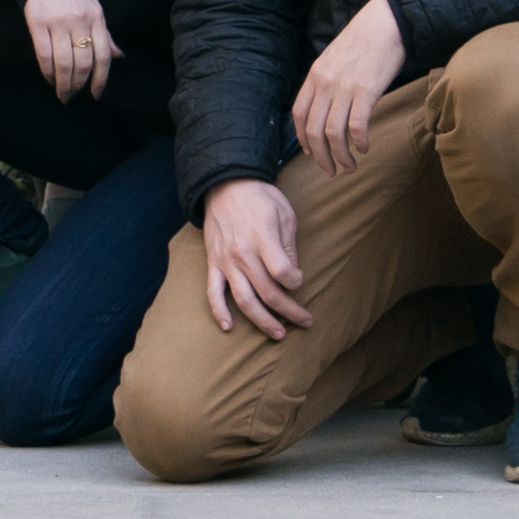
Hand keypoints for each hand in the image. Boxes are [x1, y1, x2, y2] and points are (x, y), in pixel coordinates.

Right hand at [21, 0, 114, 102]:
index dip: (100, 79)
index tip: (95, 94)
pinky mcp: (37, 22)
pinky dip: (47, 71)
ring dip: (63, 83)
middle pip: (84, 62)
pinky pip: (44, 54)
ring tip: (62, 94)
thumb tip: (119, 56)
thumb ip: (105, 33)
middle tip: (72, 97)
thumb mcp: (94, 6)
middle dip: (79, 85)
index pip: (103, 55)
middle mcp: (80, 21)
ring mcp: (58, 22)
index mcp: (96, 17)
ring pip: (64, 62)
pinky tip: (48, 78)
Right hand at [201, 177, 310, 336]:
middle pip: (268, 292)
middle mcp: (243, 253)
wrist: (225, 184)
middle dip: (290, 311)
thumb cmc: (260, 198)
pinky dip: (219, 312)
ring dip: (263, 321)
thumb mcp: (284, 214)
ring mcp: (226, 261)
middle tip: (305, 321)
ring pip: (244, 300)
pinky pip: (213, 292)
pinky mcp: (213, 263)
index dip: (296, 282)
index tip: (300, 279)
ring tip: (278, 334)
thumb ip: (289, 247)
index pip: (283, 273)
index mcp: (262, 238)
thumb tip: (292, 275)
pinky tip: (229, 327)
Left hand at [290, 0, 408, 167]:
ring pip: (333, 134)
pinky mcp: (366, 91)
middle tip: (331, 171)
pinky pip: (356, 126)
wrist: (386, 22)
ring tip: (349, 167)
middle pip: (313, 130)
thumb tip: (326, 108)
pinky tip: (365, 148)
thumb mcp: (334, 58)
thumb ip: (326, 81)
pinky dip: (359, 143)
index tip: (311, 154)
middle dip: (320, 157)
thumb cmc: (364, 40)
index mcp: (315, 75)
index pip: (299, 115)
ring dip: (341, 156)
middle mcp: (325, 83)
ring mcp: (344, 87)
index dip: (302, 139)